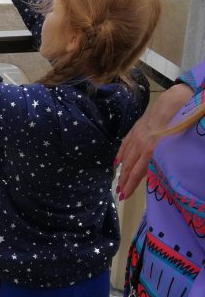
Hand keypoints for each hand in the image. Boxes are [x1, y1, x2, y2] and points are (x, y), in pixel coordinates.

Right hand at [115, 83, 191, 198]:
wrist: (172, 101)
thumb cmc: (179, 122)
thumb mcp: (174, 144)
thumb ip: (163, 158)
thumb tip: (156, 172)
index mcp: (151, 150)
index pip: (137, 172)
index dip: (130, 185)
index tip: (124, 196)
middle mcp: (140, 145)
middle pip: (129, 167)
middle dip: (123, 181)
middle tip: (119, 193)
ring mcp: (136, 136)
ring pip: (126, 157)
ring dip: (121, 171)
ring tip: (118, 182)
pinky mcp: (135, 129)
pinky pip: (125, 144)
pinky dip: (120, 155)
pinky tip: (117, 162)